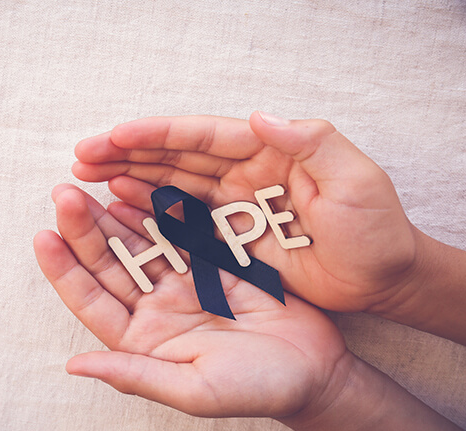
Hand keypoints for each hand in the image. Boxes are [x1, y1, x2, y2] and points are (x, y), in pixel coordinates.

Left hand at [33, 184, 348, 418]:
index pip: (91, 300)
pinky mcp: (210, 263)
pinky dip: (158, 211)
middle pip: (109, 263)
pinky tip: (137, 189)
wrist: (314, 371)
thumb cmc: (254, 389)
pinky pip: (177, 232)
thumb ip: (134, 374)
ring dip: (113, 215)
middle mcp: (153, 309)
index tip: (43, 235)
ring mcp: (180, 283)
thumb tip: (74, 366)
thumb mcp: (192, 389)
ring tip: (90, 184)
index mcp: (140, 341)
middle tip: (63, 193)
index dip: (64, 270)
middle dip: (84, 230)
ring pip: (138, 242)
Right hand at [72, 112, 422, 314]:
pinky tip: (121, 204)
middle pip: (175, 155)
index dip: (156, 134)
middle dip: (128, 153)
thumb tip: (258, 116)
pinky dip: (149, 209)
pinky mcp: (229, 234)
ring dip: (130, 177)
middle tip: (83, 157)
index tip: (114, 135)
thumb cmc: (376, 229)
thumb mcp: (355, 179)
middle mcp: (243, 171)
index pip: (203, 135)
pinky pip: (181, 217)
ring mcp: (233, 203)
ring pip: (171, 182)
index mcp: (269, 150)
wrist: (382, 278)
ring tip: (88, 177)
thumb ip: (311, 142)